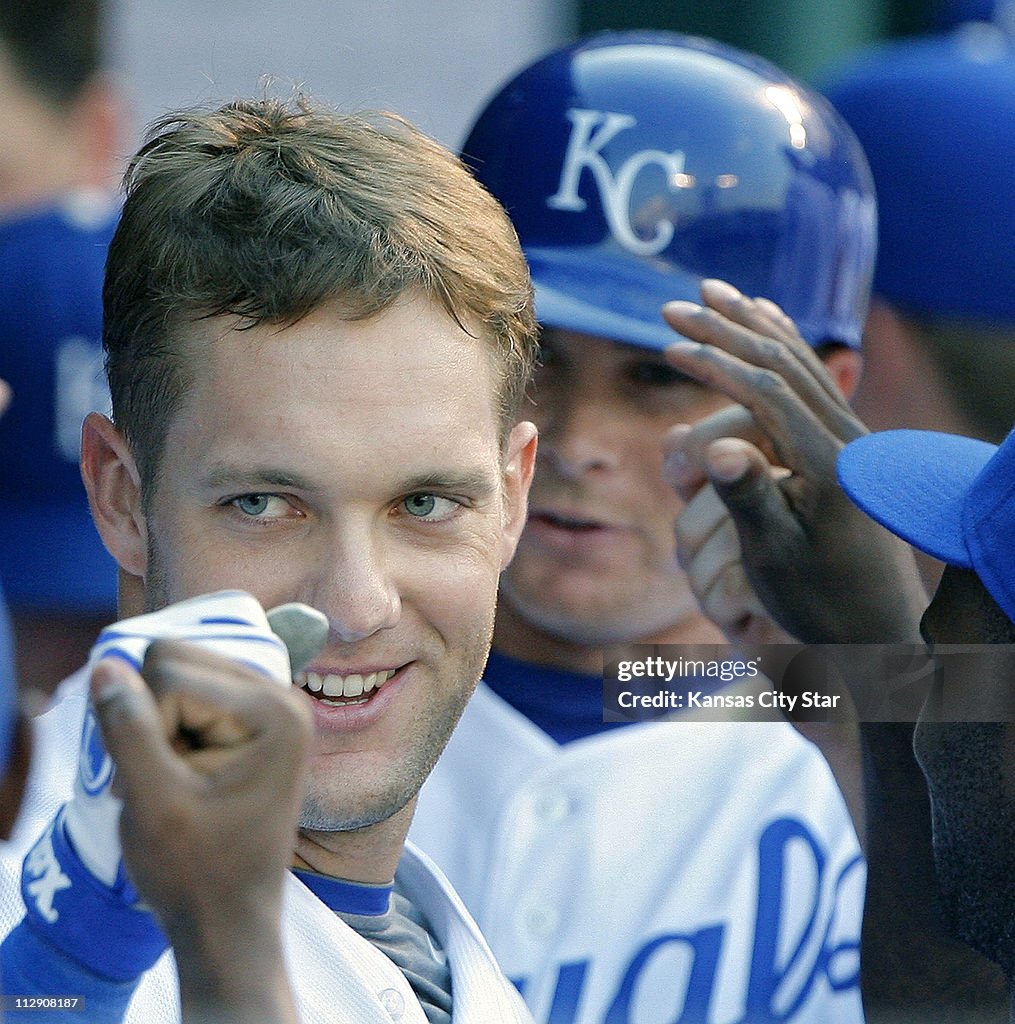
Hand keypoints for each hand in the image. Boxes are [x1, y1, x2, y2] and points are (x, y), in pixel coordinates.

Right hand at [17, 591, 319, 983]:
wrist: (230, 919)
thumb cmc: (196, 872)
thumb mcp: (152, 804)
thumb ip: (128, 730)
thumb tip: (107, 665)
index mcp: (275, 710)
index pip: (168, 670)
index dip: (146, 725)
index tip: (166, 784)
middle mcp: (283, 695)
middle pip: (176, 659)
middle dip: (154, 717)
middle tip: (168, 780)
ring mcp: (273, 704)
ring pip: (178, 673)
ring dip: (160, 725)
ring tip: (178, 780)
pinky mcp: (256, 717)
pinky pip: (190, 693)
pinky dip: (172, 729)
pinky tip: (184, 773)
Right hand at [661, 279, 926, 643]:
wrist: (878, 623)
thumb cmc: (819, 599)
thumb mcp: (776, 558)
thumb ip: (749, 499)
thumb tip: (717, 449)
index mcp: (829, 463)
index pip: (765, 392)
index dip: (714, 363)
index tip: (669, 344)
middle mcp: (849, 438)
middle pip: (783, 362)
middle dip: (726, 329)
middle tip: (673, 305)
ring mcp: (854, 438)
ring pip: (801, 363)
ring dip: (753, 326)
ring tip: (715, 294)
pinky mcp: (850, 445)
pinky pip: (814, 380)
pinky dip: (783, 346)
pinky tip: (766, 327)